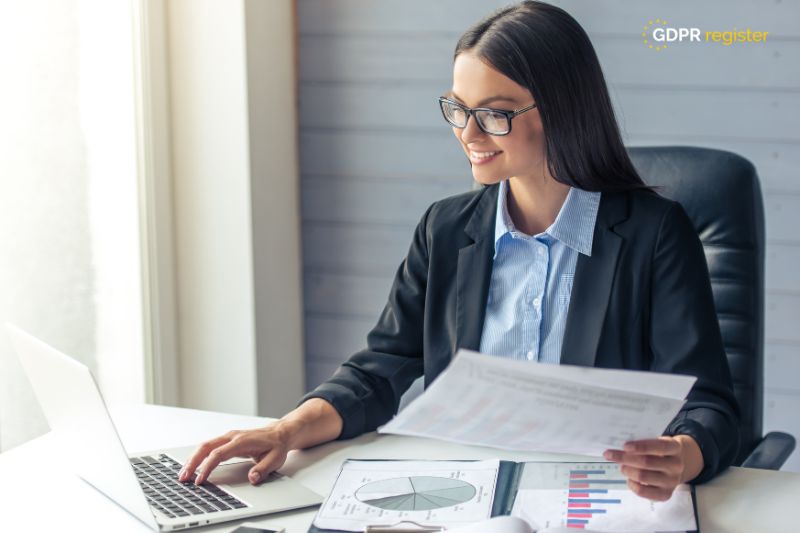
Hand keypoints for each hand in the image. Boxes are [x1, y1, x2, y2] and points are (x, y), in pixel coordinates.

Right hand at [178, 421, 298, 485]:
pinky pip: (209, 446)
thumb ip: (263, 469)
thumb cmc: (276, 445)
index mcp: (242, 441)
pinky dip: (199, 455)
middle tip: (183, 477)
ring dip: (193, 458)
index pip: (219, 454)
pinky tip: (193, 465)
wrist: (280, 433)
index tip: (200, 479)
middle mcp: (232, 436)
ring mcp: (229, 437)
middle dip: (193, 462)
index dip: (208, 467)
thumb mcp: (275, 459)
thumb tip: (252, 477)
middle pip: (206, 447)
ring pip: (205, 445)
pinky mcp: (227, 440)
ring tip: (184, 473)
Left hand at [603, 435, 702, 500]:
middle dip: (625, 458)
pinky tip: (629, 479)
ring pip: (643, 476)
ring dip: (627, 470)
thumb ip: (642, 442)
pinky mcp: (665, 494)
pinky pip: (643, 491)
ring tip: (622, 466)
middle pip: (647, 462)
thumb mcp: (656, 442)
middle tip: (610, 455)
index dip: (641, 446)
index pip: (659, 446)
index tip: (624, 446)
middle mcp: (676, 465)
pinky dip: (632, 484)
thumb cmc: (659, 451)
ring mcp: (672, 481)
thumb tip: (619, 447)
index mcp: (675, 448)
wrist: (674, 467)